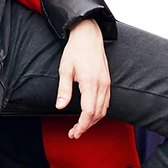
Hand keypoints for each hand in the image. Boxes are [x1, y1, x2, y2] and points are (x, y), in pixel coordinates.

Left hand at [55, 18, 110, 138]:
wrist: (88, 35)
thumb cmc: (75, 50)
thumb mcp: (65, 68)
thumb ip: (64, 89)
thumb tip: (60, 106)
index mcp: (90, 82)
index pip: (88, 112)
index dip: (82, 125)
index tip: (74, 132)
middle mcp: (102, 85)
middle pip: (97, 114)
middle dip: (86, 126)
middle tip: (74, 133)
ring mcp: (106, 83)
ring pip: (103, 110)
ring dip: (93, 121)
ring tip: (81, 126)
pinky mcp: (107, 81)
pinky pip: (106, 102)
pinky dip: (99, 112)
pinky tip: (90, 114)